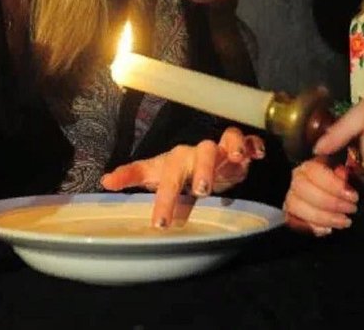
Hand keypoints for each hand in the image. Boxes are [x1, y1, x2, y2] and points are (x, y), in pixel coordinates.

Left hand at [100, 127, 264, 226]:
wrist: (205, 160)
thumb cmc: (178, 169)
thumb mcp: (155, 174)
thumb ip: (132, 175)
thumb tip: (104, 180)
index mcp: (176, 160)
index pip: (167, 178)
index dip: (164, 199)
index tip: (160, 223)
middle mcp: (199, 152)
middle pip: (200, 153)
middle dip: (201, 171)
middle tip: (201, 191)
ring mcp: (221, 149)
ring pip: (228, 140)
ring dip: (232, 148)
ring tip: (237, 161)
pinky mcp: (241, 150)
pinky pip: (250, 141)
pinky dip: (254, 145)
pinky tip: (258, 154)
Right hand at [283, 157, 357, 236]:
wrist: (340, 199)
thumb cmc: (346, 184)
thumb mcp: (349, 174)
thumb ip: (346, 171)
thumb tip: (343, 174)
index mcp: (312, 165)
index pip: (314, 171)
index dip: (333, 185)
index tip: (353, 196)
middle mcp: (297, 178)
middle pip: (303, 189)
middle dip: (331, 202)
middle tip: (352, 209)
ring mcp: (291, 196)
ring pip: (295, 206)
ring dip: (323, 217)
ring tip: (344, 221)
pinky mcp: (290, 214)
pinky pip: (293, 222)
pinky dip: (310, 227)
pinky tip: (328, 230)